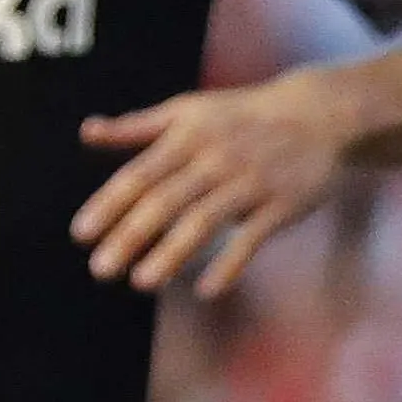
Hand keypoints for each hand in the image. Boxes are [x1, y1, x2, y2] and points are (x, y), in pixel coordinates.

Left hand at [75, 74, 359, 295]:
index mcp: (187, 136)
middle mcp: (215, 159)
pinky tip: (206, 290)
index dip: (109, 205)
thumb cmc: (244, 116)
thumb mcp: (188, 111)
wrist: (320, 116)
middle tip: (100, 270)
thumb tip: (87, 132)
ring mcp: (249, 183)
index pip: (140, 175)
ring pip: (204, 221)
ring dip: (172, 254)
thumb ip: (137, 126)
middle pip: (165, 201)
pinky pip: (252, 238)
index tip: (81, 235)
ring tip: (142, 282)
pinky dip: (230, 264)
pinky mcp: (281, 205)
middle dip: (130, 236)